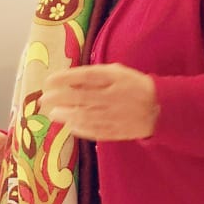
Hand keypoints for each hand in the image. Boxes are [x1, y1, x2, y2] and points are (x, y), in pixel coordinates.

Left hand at [39, 64, 158, 140]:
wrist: (160, 108)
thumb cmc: (134, 86)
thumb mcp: (117, 73)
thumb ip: (95, 76)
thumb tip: (70, 81)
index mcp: (114, 79)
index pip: (85, 76)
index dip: (64, 78)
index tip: (49, 81)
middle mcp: (113, 97)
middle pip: (81, 97)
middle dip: (58, 98)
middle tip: (43, 99)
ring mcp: (114, 115)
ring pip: (84, 116)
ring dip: (65, 115)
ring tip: (52, 113)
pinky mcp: (116, 131)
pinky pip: (94, 131)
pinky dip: (79, 128)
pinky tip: (69, 125)